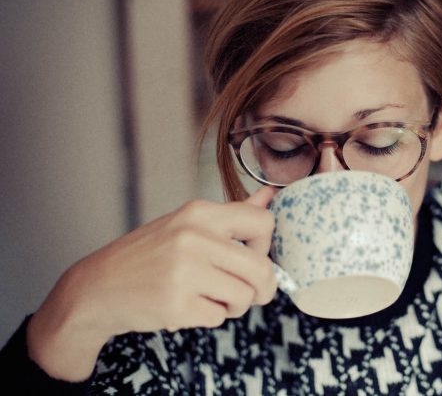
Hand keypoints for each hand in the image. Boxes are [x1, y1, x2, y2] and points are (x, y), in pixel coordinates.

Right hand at [27, 186, 276, 381]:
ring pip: (244, 296)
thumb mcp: (187, 224)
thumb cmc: (150, 255)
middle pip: (262, 268)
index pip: (263, 222)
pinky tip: (187, 307)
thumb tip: (271, 195)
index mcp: (199, 213)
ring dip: (233, 305)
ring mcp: (184, 271)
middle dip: (263, 288)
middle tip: (250, 294)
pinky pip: (219, 317)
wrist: (98, 287)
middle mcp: (193, 237)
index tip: (253, 257)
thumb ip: (234, 214)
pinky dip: (209, 317)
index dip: (266, 246)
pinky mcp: (176, 304)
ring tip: (209, 298)